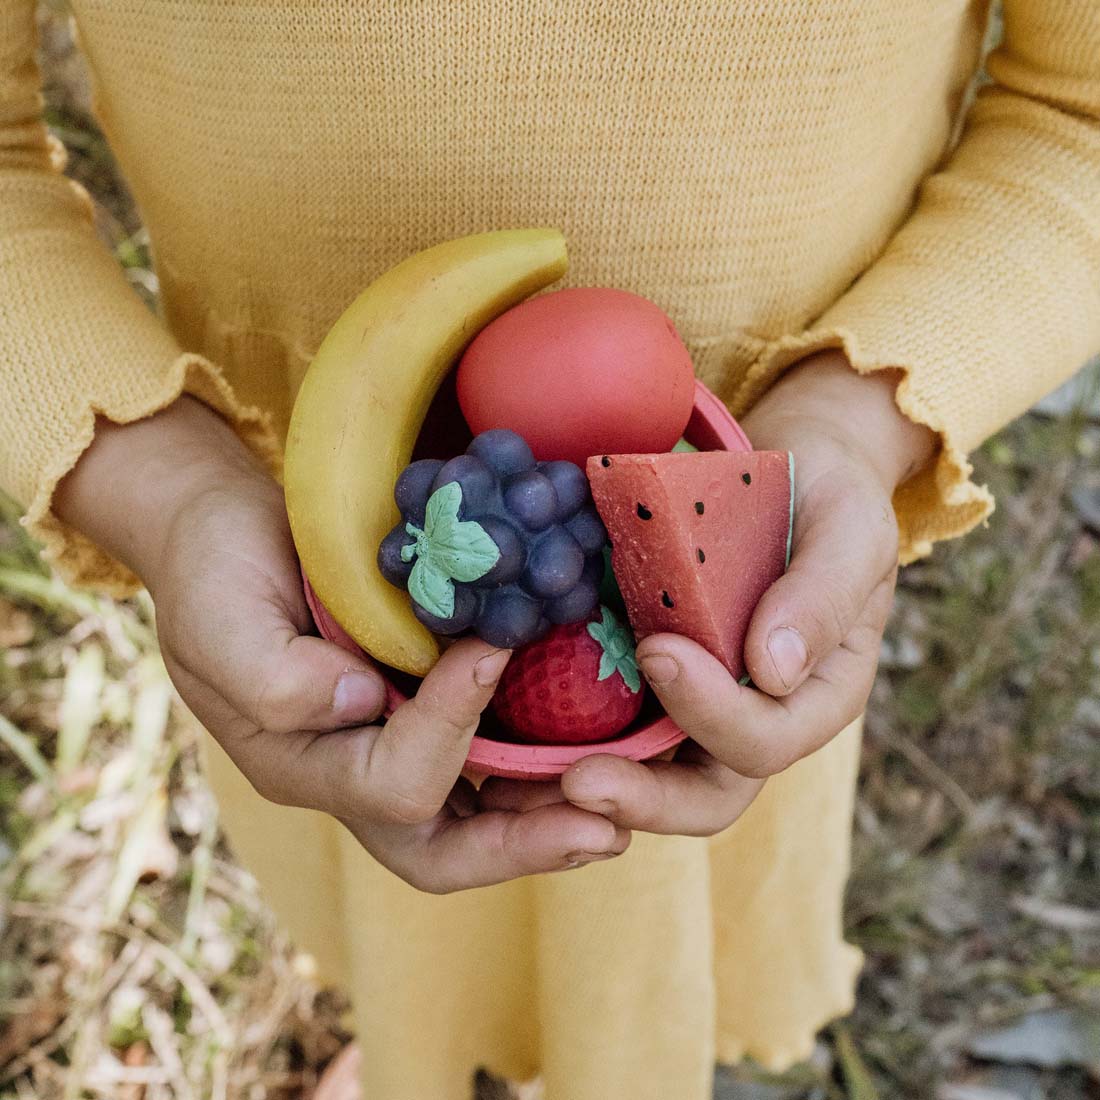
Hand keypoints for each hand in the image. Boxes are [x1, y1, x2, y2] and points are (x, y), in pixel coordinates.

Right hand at [55, 397, 629, 890]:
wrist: (230, 536)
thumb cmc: (216, 573)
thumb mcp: (222, 619)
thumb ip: (275, 676)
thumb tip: (359, 701)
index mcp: (303, 765)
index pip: (394, 784)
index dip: (448, 724)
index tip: (490, 649)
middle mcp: (353, 773)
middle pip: (444, 849)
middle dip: (526, 846)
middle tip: (608, 829)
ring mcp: (391, 748)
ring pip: (476, 820)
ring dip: (548, 819)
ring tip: (622, 803)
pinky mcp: (421, 712)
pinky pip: (487, 763)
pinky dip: (540, 766)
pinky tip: (592, 745)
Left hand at [554, 351, 936, 836]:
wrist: (787, 475)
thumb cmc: (828, 498)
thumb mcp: (849, 529)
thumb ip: (821, 596)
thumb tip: (771, 672)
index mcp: (816, 697)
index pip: (765, 739)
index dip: (713, 712)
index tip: (659, 650)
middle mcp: (758, 719)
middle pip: (704, 794)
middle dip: (643, 797)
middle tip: (577, 781)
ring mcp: (700, 707)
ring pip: (651, 777)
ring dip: (592, 788)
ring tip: (526, 784)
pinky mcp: (652, 683)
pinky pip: (611, 726)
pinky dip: (566, 742)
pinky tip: (511, 735)